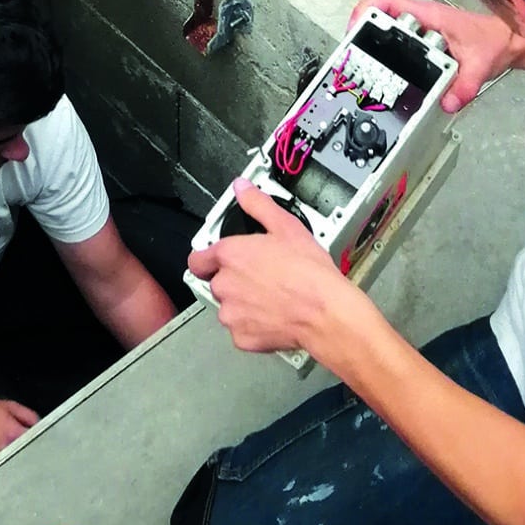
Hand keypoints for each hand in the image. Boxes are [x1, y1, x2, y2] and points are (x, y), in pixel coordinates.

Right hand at [0, 397, 39, 468]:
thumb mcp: (9, 406)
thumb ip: (29, 416)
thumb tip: (41, 429)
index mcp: (14, 434)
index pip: (39, 446)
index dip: (45, 448)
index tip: (48, 451)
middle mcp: (4, 451)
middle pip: (27, 461)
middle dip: (32, 459)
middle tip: (35, 459)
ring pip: (14, 470)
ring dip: (18, 467)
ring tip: (19, 463)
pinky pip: (0, 474)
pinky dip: (4, 471)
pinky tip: (4, 466)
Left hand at [188, 181, 361, 354]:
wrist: (325, 312)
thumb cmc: (309, 273)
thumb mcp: (286, 227)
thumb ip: (258, 205)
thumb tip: (243, 188)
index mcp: (230, 255)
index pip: (198, 260)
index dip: (208, 260)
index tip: (219, 261)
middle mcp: (224, 284)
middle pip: (218, 283)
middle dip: (236, 282)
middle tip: (262, 279)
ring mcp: (231, 313)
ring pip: (230, 308)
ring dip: (244, 305)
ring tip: (272, 298)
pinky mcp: (241, 337)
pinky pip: (241, 330)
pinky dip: (254, 326)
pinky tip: (274, 316)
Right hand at [352, 0, 519, 112]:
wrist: (508, 41)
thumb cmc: (494, 42)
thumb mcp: (480, 66)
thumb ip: (465, 87)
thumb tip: (448, 102)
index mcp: (429, 16)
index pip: (387, 1)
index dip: (366, 12)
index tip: (356, 28)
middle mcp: (421, 20)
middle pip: (379, 15)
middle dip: (361, 31)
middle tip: (352, 51)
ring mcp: (421, 30)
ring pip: (386, 29)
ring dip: (372, 42)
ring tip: (361, 62)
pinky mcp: (423, 41)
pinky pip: (398, 42)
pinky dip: (386, 53)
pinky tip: (383, 69)